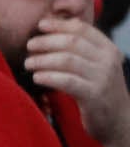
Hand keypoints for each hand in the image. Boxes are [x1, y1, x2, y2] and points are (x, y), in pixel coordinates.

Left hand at [27, 15, 129, 146]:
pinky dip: (49, 77)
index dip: (59, 25)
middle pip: (72, 42)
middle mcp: (108, 60)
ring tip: (29, 63)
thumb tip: (52, 31)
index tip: (40, 25)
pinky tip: (37, 77)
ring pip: (67, 60)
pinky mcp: (94, 95)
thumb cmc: (98, 92)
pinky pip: (67, 81)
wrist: (118, 122)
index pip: (83, 29)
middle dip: (46, 42)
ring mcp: (102, 77)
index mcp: (109, 49)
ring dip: (43, 60)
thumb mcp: (96, 67)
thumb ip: (81, 51)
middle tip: (29, 46)